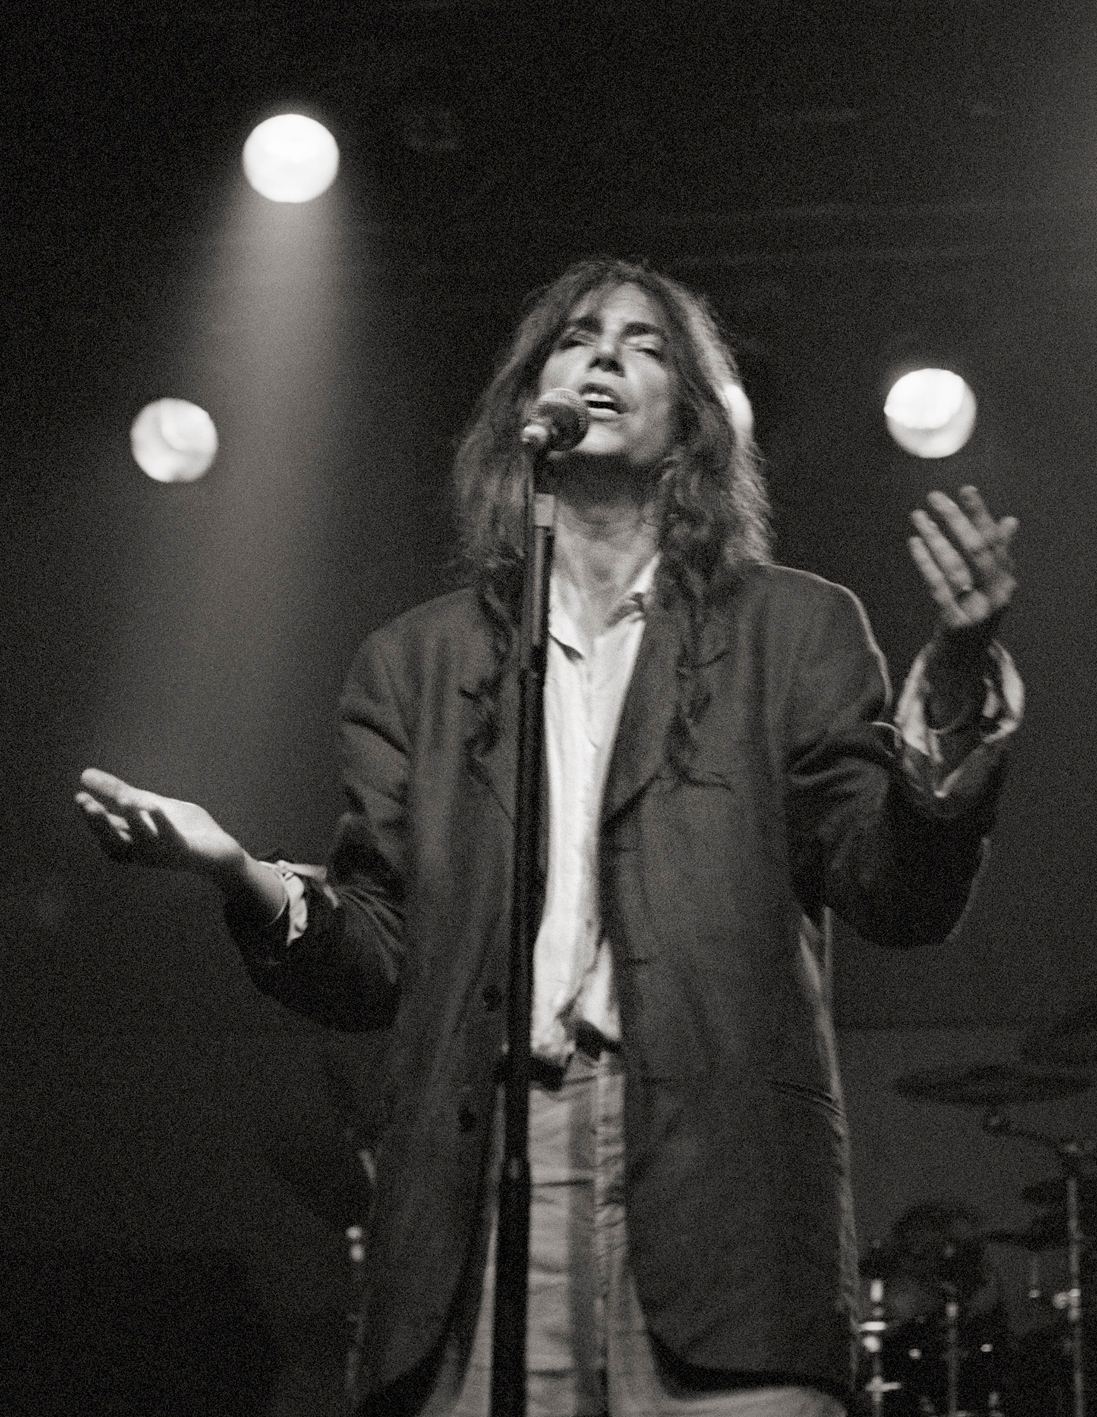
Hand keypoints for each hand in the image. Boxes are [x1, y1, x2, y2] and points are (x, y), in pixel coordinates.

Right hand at [75, 768, 245, 886]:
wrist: (219, 851)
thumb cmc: (182, 829)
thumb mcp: (149, 804)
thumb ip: (120, 792)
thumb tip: (85, 774)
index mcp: (132, 842)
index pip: (106, 831)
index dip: (92, 817)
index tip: (79, 796)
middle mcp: (143, 852)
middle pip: (115, 842)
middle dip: (100, 824)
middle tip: (86, 804)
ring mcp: (163, 853)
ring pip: (142, 840)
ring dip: (132, 820)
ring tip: (124, 798)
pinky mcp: (184, 851)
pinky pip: (171, 839)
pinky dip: (161, 823)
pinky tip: (153, 806)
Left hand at [908, 485, 1017, 641]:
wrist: (964, 660)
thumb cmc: (975, 613)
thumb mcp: (990, 586)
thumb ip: (998, 553)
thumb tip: (1010, 520)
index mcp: (1007, 580)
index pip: (994, 540)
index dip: (980, 514)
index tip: (965, 489)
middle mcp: (997, 594)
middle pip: (977, 549)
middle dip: (956, 520)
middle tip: (935, 497)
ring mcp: (977, 610)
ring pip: (955, 566)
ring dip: (934, 537)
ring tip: (918, 516)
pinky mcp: (955, 623)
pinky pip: (938, 587)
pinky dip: (925, 562)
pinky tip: (913, 542)